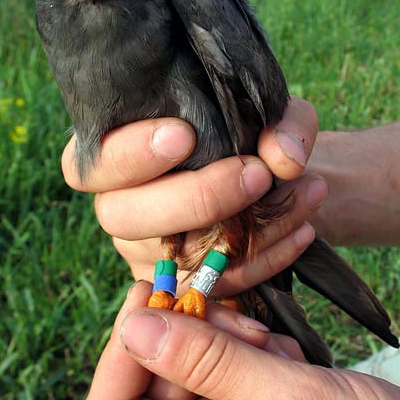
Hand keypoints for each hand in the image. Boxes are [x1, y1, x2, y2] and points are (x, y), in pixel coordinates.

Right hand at [62, 97, 325, 294]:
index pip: (90, 165)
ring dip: (247, 231)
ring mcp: (148, 252)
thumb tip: (283, 159)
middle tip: (256, 174)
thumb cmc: (249, 135)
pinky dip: (266, 259)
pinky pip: (216, 286)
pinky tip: (304, 228)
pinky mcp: (182, 283)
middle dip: (193, 198)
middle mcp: (121, 207)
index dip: (128, 154)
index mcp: (118, 158)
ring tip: (309, 191)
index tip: (184, 134)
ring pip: (176, 257)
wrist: (268, 178)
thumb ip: (282, 123)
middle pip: (122, 217)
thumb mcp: (272, 113)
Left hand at [84, 281, 399, 399]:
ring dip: (228, 336)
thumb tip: (136, 326)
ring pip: (194, 356)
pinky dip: (252, 343)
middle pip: (155, 372)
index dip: (122, 350)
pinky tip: (286, 357)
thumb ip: (209, 365)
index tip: (151, 293)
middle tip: (232, 313)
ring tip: (271, 345)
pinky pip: (228, 357)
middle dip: (192, 333)